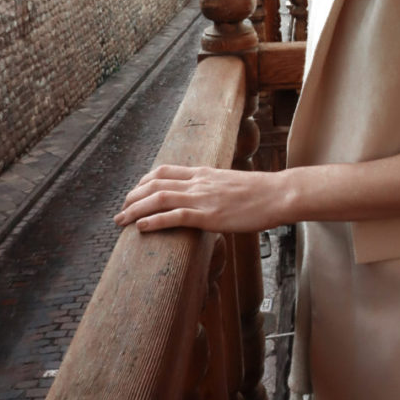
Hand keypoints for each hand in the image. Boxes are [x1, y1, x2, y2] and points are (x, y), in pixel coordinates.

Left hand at [114, 164, 289, 234]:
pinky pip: (175, 216)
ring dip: (136, 209)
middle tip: (121, 212)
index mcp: (204, 173)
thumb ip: (215, 189)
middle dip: (133, 197)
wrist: (279, 194)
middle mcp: (199, 182)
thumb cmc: (262, 193)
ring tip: (122, 221)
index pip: (164, 171)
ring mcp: (203, 197)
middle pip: (155, 183)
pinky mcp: (209, 215)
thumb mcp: (232, 184)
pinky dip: (154, 221)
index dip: (143, 182)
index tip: (134, 193)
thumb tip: (207, 201)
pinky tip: (141, 228)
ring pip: (159, 198)